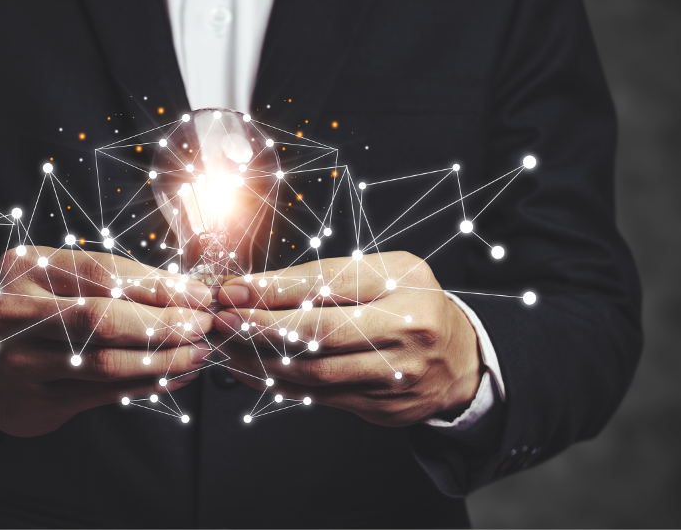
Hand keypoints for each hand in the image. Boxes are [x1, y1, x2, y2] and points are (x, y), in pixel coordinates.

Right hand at [0, 246, 212, 436]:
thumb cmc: (32, 312)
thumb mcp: (55, 280)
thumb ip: (108, 281)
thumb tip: (184, 289)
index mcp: (24, 268)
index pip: (103, 273)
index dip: (158, 285)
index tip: (199, 293)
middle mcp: (15, 313)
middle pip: (104, 319)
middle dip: (165, 322)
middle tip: (205, 324)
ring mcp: (22, 362)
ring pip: (107, 362)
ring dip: (164, 358)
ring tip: (199, 353)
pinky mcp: (37, 401)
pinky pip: (106, 393)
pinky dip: (148, 384)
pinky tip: (177, 375)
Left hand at [212, 251, 479, 426]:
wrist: (458, 359)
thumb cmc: (413, 303)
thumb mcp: (384, 272)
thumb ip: (328, 277)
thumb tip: (258, 285)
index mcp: (405, 290)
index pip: (329, 288)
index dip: (275, 290)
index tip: (234, 288)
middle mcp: (403, 335)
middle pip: (318, 335)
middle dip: (260, 327)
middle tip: (221, 318)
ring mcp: (393, 378)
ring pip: (313, 373)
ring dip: (260, 359)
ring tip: (226, 343)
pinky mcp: (379, 409)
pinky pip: (317, 398)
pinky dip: (276, 384)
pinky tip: (250, 369)